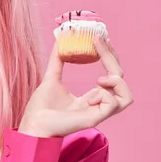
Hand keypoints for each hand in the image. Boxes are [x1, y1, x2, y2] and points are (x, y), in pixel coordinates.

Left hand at [18, 35, 133, 137]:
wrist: (33, 122)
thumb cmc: (41, 107)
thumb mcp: (52, 76)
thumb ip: (57, 59)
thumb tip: (59, 40)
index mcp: (92, 96)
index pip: (111, 74)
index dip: (109, 55)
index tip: (101, 39)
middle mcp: (98, 104)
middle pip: (121, 80)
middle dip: (112, 59)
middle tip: (98, 43)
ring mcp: (98, 112)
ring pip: (127, 96)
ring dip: (116, 81)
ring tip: (99, 79)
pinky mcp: (95, 118)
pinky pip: (113, 103)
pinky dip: (103, 95)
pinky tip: (88, 98)